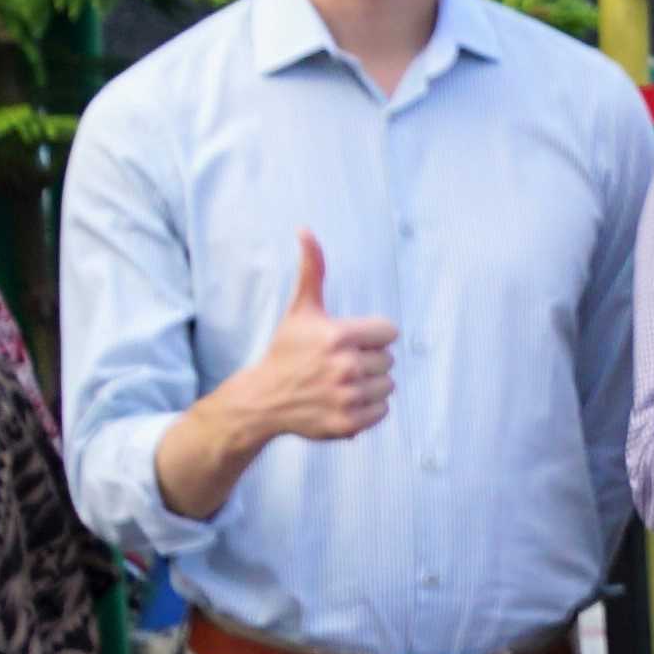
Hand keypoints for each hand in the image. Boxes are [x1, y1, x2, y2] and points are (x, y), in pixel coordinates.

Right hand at [231, 232, 396, 452]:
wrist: (264, 399)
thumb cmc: (287, 350)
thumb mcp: (301, 310)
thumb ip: (312, 270)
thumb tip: (305, 229)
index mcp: (339, 335)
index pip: (389, 332)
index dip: (371, 335)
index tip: (347, 341)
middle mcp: (345, 366)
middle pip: (388, 360)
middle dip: (368, 360)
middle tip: (339, 363)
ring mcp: (347, 397)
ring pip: (388, 385)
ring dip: (371, 384)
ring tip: (342, 382)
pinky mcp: (349, 424)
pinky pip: (383, 411)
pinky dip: (369, 408)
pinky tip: (344, 400)